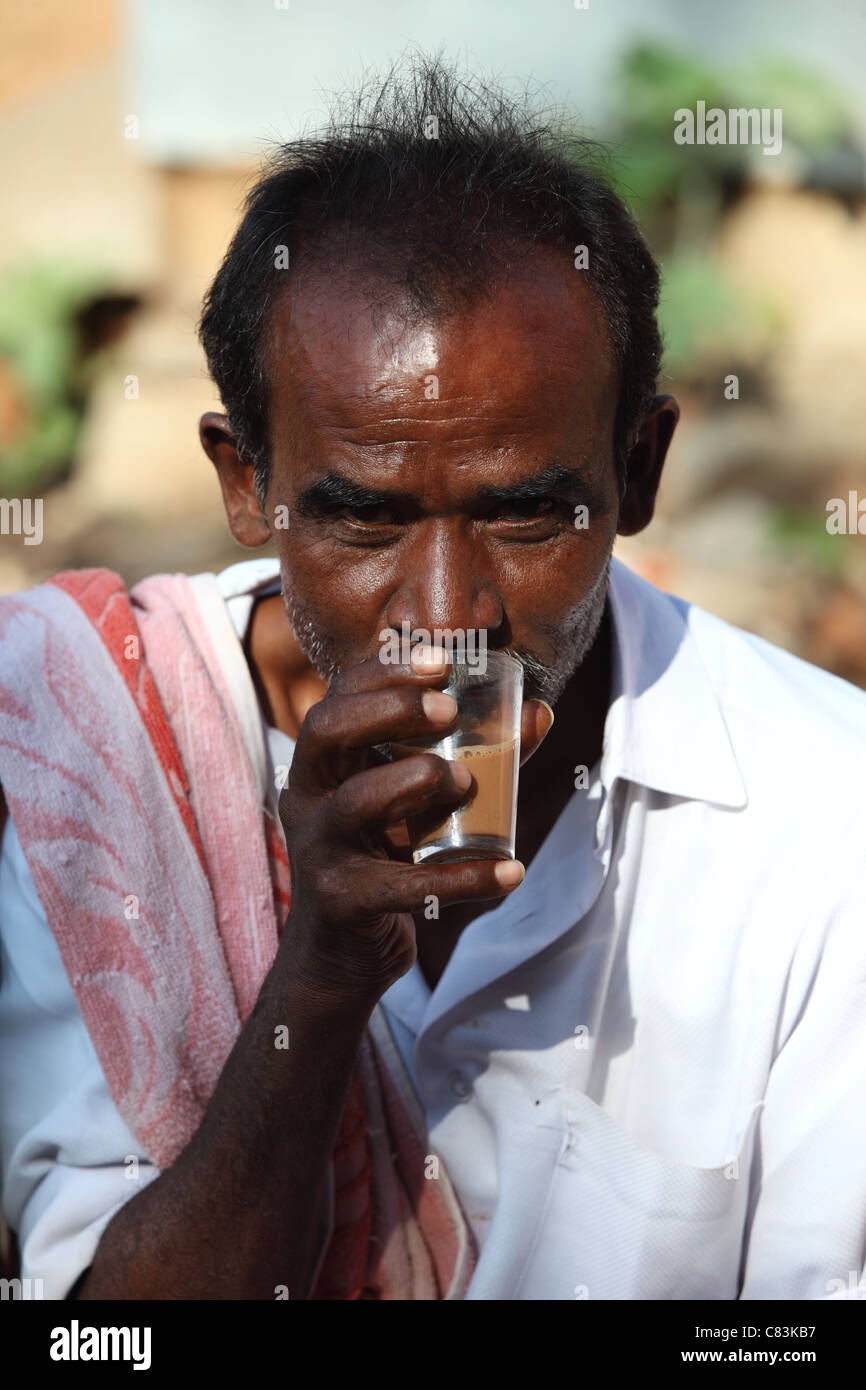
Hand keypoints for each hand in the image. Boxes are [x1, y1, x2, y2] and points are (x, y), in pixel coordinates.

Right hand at [278, 647, 553, 1004]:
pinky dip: (464, 877)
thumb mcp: (415, 806)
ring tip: (466, 783)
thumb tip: (539, 714)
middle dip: (388, 711)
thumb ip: (472, 758)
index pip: (337, 698)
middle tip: (448, 712)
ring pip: (354, 802)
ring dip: (416, 781)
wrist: (339, 959)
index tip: (440, 661)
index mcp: (323, 765)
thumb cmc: (382, 861)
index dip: (383, 674)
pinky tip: (510, 872)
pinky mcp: (342, 902)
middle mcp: (308, 799)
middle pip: (326, 733)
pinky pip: (402, 886)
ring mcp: (319, 851)